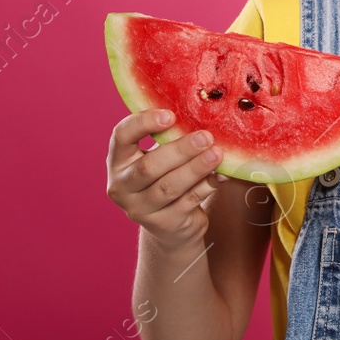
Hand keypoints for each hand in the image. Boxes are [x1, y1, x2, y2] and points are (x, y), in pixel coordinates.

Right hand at [106, 109, 225, 251]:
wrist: (169, 223)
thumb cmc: (166, 176)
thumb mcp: (161, 155)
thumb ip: (171, 138)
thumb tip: (201, 117)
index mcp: (117, 160)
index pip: (121, 136)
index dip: (143, 123)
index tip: (170, 115)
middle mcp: (122, 187)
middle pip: (149, 167)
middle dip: (180, 150)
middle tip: (205, 137)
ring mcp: (140, 209)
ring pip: (169, 187)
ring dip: (196, 168)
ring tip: (217, 154)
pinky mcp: (163, 224)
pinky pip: (188, 201)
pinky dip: (207, 185)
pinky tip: (221, 174)